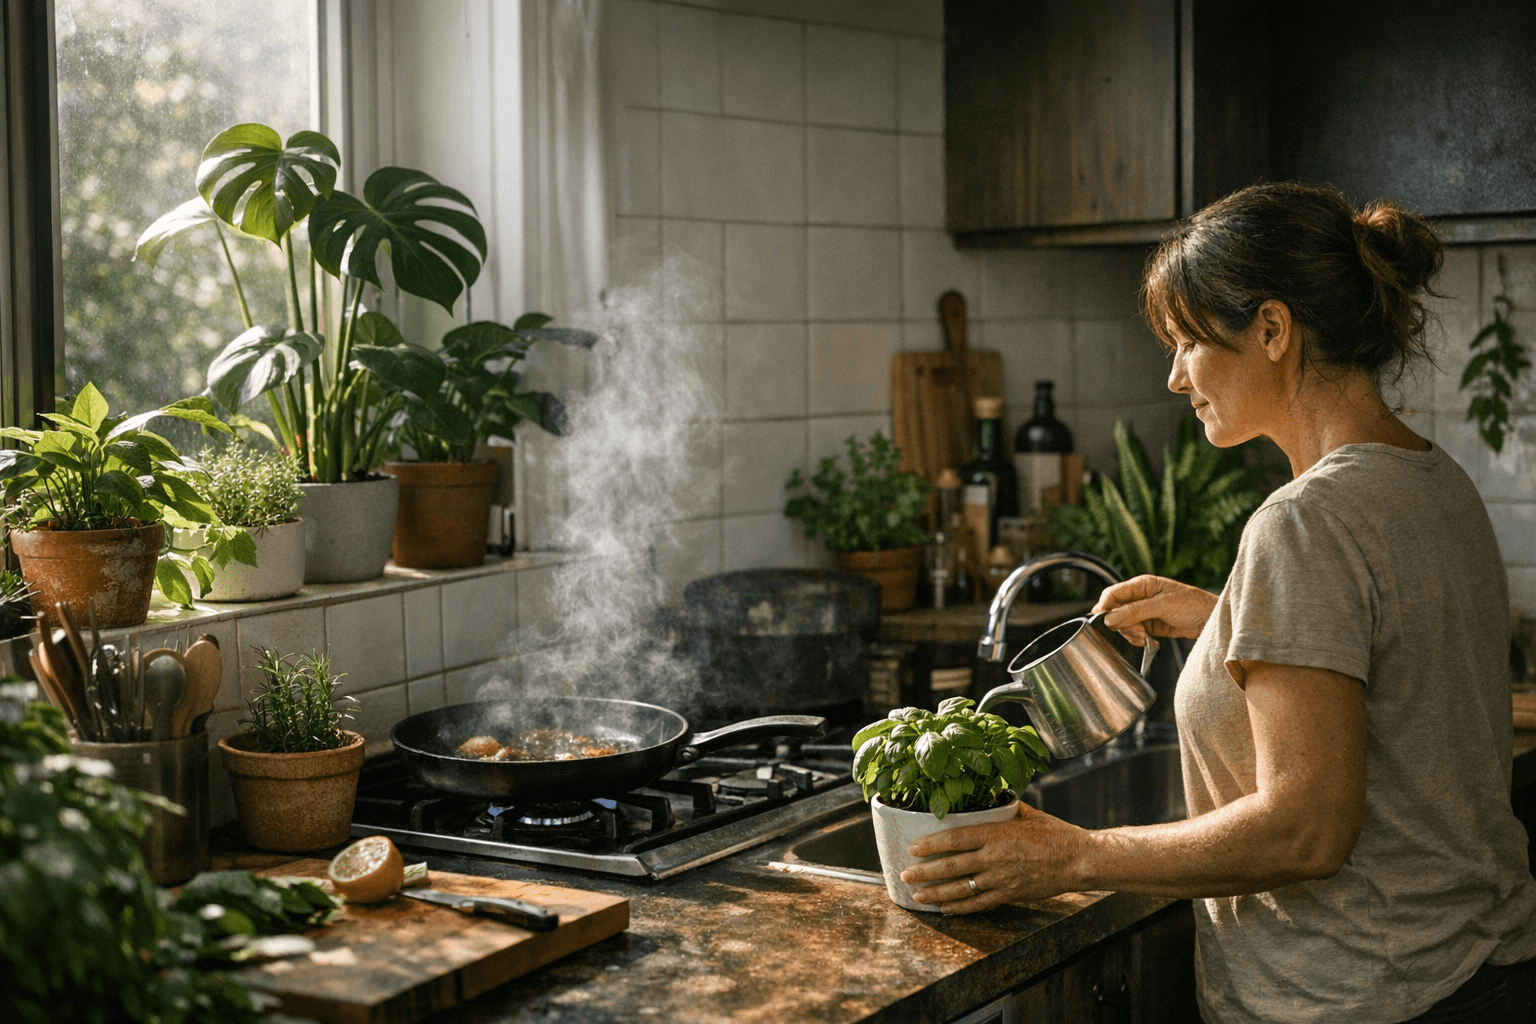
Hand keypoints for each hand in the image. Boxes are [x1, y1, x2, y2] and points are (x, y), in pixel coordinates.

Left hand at [898, 804, 1085, 913]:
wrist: (1079, 860)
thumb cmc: (1056, 834)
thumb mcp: (1028, 814)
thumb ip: (1006, 808)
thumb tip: (992, 798)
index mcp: (997, 833)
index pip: (956, 839)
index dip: (932, 844)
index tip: (913, 847)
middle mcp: (995, 857)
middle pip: (952, 866)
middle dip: (926, 871)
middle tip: (906, 874)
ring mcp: (1001, 879)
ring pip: (962, 888)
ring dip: (937, 892)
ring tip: (918, 895)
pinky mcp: (1010, 894)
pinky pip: (980, 903)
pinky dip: (961, 907)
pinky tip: (946, 908)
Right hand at [1092, 574, 1215, 646]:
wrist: (1211, 620)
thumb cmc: (1192, 604)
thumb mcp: (1163, 605)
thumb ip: (1135, 611)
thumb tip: (1110, 618)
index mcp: (1142, 584)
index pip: (1113, 593)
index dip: (1104, 606)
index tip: (1102, 621)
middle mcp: (1140, 597)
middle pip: (1115, 611)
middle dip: (1122, 624)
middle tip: (1137, 631)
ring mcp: (1144, 612)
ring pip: (1123, 625)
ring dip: (1131, 634)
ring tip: (1146, 637)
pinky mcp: (1149, 625)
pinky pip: (1134, 633)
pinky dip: (1138, 639)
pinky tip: (1150, 640)